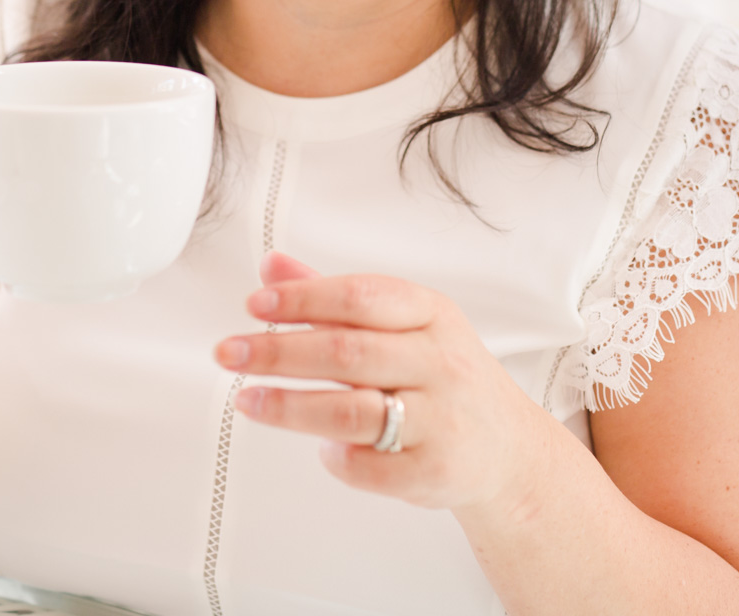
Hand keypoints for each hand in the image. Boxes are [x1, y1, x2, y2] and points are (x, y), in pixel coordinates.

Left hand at [216, 252, 552, 513]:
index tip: (255, 303)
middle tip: (230, 352)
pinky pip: (371, 467)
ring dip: (290, 407)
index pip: (360, 297)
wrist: (509, 449)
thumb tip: (272, 267)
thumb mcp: (406, 325)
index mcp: (431, 315)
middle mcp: (440, 362)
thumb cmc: (445, 378)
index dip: (303, 298)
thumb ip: (335, 299)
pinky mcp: (435, 470)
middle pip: (347, 352)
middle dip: (279, 351)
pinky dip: (337, 459)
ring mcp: (441, 419)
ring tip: (248, 400)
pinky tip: (321, 447)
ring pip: (353, 411)